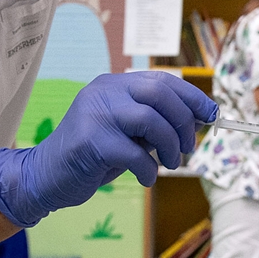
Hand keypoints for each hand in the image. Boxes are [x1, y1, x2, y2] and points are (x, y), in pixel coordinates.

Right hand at [0, 71, 217, 226]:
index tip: (211, 115)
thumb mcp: (128, 133)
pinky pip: (134, 153)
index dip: (192, 97)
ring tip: (170, 164)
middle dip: (184, 122)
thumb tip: (199, 119)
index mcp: (114, 85)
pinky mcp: (90, 141)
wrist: (46, 176)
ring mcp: (95, 114)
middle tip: (188, 147)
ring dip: (170, 146)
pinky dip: (148, 169)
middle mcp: (104, 92)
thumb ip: (155, 123)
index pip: (162, 80)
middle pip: (159, 94)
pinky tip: (145, 178)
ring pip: (150, 120)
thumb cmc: (93, 156)